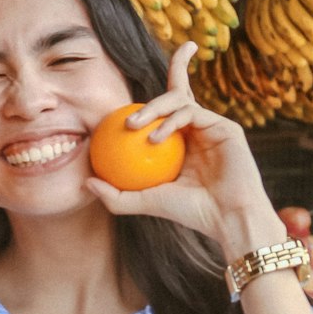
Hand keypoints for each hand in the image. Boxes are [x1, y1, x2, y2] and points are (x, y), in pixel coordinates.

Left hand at [85, 43, 283, 258]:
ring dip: (153, 110)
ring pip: (179, 100)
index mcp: (182, 142)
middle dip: (150, 101)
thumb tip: (86, 182)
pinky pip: (191, 113)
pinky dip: (171, 122)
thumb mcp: (144, 203)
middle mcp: (198, 130)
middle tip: (126, 122)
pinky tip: (155, 137)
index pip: (164, 113)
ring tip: (133, 127)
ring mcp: (212, 126)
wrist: (226, 218)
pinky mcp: (225, 127)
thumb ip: (115, 195)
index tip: (124, 105)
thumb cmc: (189, 214)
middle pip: (175, 95)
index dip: (150, 99)